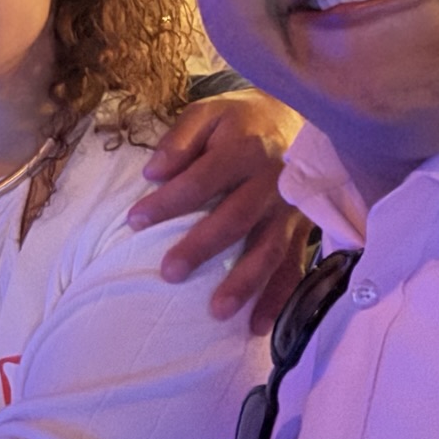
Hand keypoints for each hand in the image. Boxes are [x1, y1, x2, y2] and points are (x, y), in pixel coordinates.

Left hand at [130, 89, 313, 332]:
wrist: (301, 116)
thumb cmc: (244, 120)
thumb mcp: (209, 112)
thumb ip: (180, 139)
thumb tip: (152, 173)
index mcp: (245, 148)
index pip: (201, 179)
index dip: (168, 202)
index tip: (135, 222)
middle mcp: (272, 181)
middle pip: (236, 218)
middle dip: (203, 247)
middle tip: (170, 273)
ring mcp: (291, 209)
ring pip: (269, 250)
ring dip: (245, 283)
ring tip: (217, 312)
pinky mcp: (303, 229)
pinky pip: (293, 267)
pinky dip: (278, 298)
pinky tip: (258, 327)